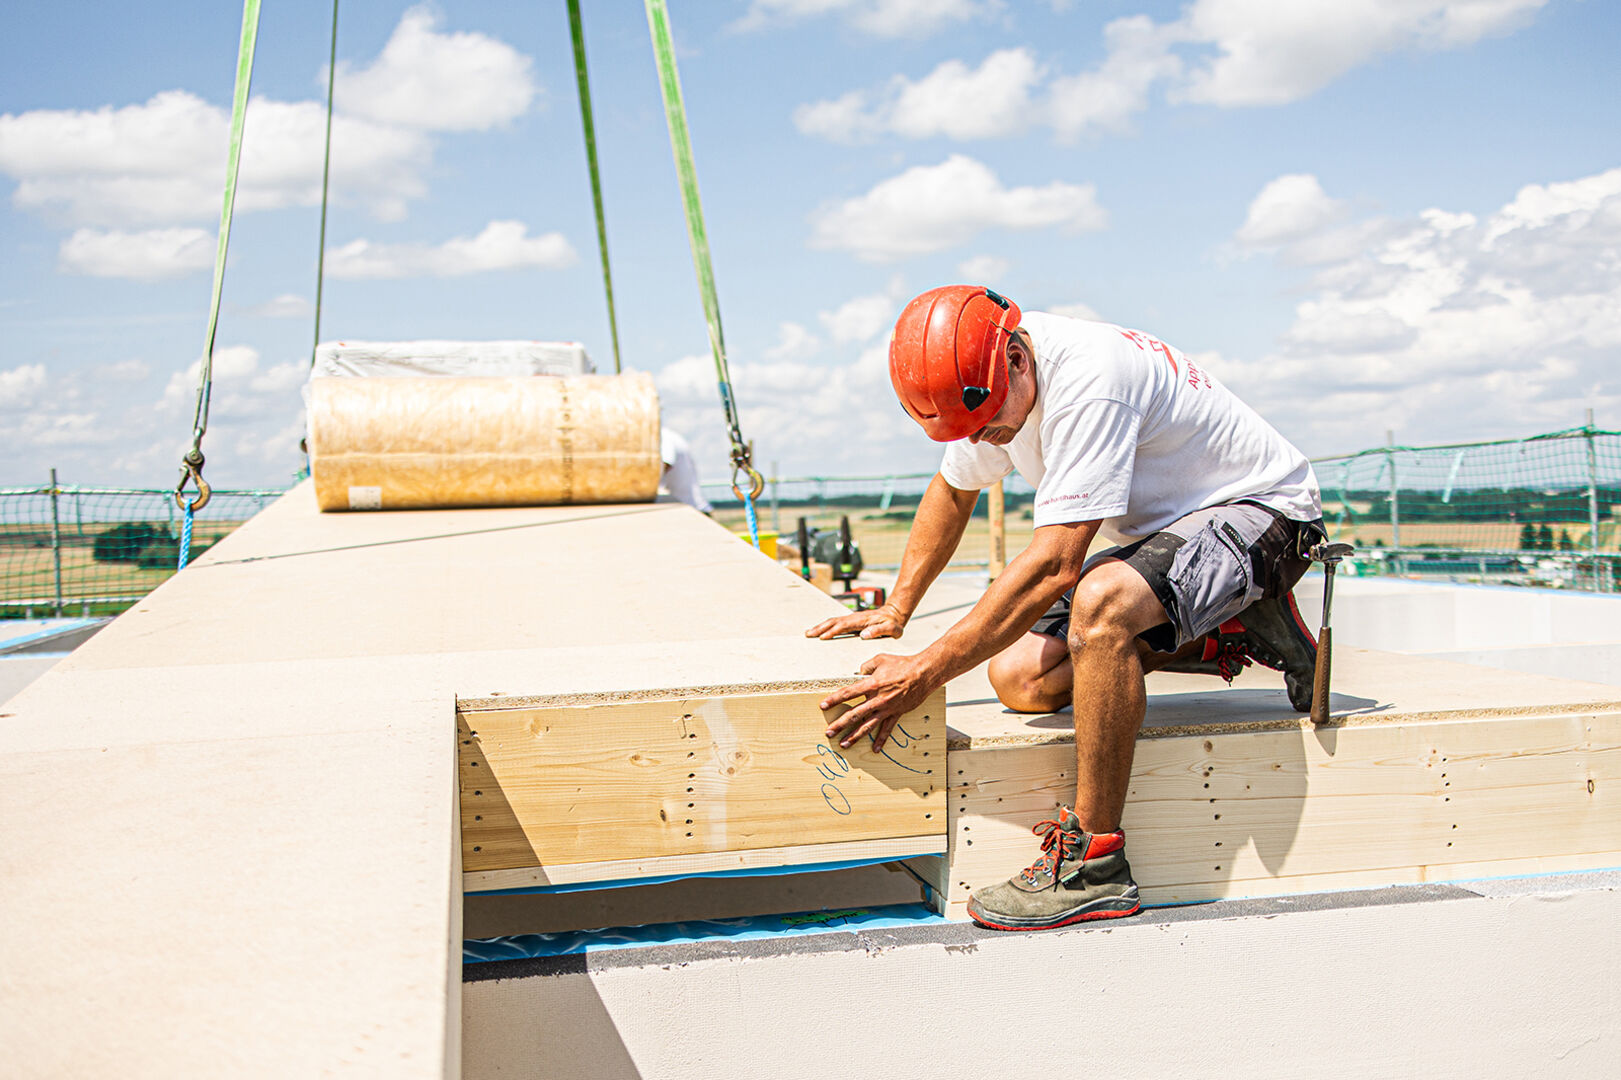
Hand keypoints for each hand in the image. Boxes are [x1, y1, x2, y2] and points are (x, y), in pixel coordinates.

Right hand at [805, 602, 908, 640]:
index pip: (844, 625)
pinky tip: (820, 631)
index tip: (822, 637)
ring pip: (833, 621)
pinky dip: (826, 626)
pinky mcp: (852, 622)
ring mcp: (852, 619)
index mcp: (861, 620)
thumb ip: (879, 630)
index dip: (833, 631)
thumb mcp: (892, 628)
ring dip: (820, 626)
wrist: (894, 614)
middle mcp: (854, 618)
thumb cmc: (893, 623)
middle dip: (820, 627)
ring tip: (809, 633)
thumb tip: (864, 634)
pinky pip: (836, 623)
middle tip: (808, 634)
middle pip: (834, 621)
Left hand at [820, 651, 935, 751]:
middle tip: (828, 732)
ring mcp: (887, 708)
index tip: (823, 706)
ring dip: (854, 736)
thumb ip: (866, 666)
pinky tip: (874, 749)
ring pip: (867, 726)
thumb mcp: (880, 659)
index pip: (848, 693)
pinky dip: (881, 740)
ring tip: (844, 744)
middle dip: (839, 725)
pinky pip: (887, 729)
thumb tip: (859, 672)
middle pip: (854, 714)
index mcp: (871, 684)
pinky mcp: (896, 714)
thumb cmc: (903, 664)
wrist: (923, 673)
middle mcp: (877, 699)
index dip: (834, 700)